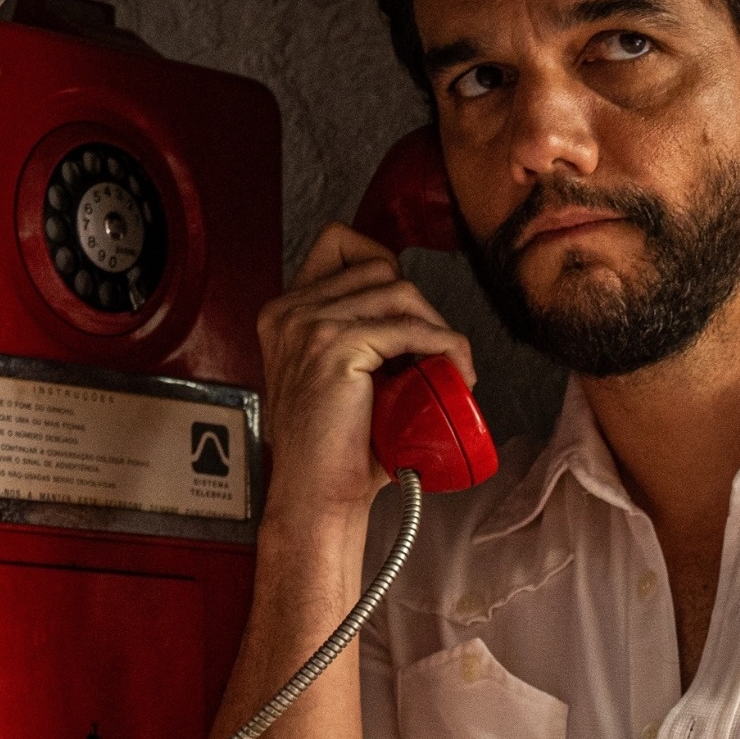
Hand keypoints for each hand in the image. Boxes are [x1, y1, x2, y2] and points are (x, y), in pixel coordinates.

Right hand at [250, 222, 479, 536]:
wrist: (317, 496)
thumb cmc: (335, 450)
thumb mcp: (337, 377)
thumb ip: (355, 337)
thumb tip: (415, 318)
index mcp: (284, 313)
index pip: (339, 242)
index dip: (383, 263)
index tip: (409, 309)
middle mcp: (290, 311)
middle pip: (379, 265)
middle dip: (420, 305)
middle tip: (436, 351)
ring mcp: (309, 326)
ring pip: (400, 291)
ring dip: (437, 327)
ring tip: (449, 367)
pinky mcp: (336, 347)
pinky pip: (410, 329)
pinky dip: (445, 347)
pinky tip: (455, 372)